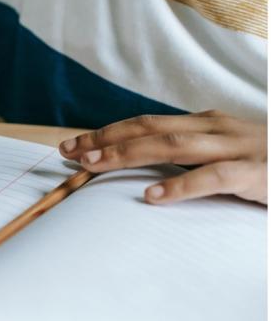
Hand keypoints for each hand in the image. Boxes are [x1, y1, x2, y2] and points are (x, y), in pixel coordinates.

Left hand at [58, 110, 266, 204]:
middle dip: (106, 140)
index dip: (108, 132)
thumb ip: (191, 156)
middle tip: (69, 154)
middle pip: (150, 129)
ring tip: (93, 167)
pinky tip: (153, 196)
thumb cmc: (270, 163)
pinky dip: (181, 186)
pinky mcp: (258, 173)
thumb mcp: (227, 153)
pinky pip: (214, 177)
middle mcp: (217, 128)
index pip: (147, 124)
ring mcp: (239, 147)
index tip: (73, 145)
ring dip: (128, 154)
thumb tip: (146, 170)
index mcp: (207, 123)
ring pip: (173, 146)